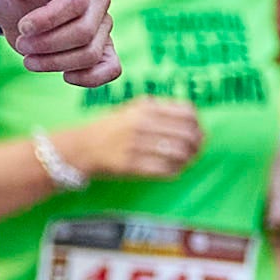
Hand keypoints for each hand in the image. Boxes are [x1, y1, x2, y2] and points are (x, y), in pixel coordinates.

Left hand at [0, 0, 120, 87]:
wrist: (18, 9)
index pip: (76, 3)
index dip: (47, 21)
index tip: (23, 27)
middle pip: (84, 32)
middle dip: (46, 44)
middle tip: (21, 43)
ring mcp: (103, 25)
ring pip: (90, 54)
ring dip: (55, 63)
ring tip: (29, 58)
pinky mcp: (102, 48)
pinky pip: (111, 68)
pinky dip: (90, 78)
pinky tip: (64, 76)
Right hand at [67, 98, 201, 182]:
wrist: (81, 147)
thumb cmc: (111, 129)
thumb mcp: (133, 110)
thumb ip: (161, 110)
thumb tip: (193, 121)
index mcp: (145, 108)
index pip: (187, 113)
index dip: (198, 124)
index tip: (198, 132)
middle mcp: (142, 124)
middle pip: (187, 134)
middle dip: (197, 145)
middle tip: (195, 150)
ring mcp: (136, 145)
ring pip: (179, 153)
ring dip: (188, 159)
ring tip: (186, 161)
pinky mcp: (130, 165)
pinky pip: (165, 170)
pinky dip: (175, 171)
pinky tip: (173, 170)